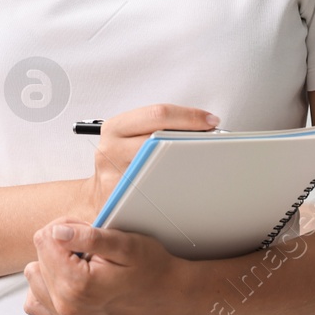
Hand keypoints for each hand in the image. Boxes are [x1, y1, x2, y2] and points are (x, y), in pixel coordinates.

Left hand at [23, 221, 190, 314]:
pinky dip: (47, 286)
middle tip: (90, 249)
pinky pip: (35, 302)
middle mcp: (67, 305)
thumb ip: (89, 237)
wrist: (167, 295)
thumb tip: (56, 232)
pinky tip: (68, 279)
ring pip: (34, 274)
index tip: (87, 233)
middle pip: (38, 254)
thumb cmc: (150, 267)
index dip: (66, 228)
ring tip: (83, 264)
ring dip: (54, 264)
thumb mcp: (125, 244)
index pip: (44, 238)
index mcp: (77, 285)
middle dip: (61, 244)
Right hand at [77, 104, 220, 218]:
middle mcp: (110, 149)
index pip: (157, 114)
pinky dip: (178, 186)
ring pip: (160, 166)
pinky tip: (190, 184)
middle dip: (191, 138)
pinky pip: (156, 192)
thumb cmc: (123, 164)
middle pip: (160, 138)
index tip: (210, 121)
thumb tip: (201, 124)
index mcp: (115, 128)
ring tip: (204, 160)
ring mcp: (114, 176)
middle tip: (214, 141)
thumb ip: (156, 126)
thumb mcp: (129, 137)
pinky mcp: (121, 200)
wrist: (100, 197)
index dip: (189, 116)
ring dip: (187, 162)